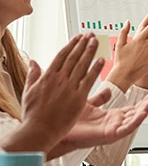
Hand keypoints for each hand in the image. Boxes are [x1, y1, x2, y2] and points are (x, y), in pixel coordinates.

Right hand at [19, 34, 104, 152]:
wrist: (39, 130)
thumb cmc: (33, 114)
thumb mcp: (28, 92)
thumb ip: (32, 75)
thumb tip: (33, 62)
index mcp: (47, 76)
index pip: (62, 55)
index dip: (71, 44)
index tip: (78, 37)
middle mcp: (59, 79)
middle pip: (74, 57)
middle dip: (82, 44)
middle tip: (90, 34)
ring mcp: (69, 88)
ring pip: (82, 65)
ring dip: (90, 51)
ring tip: (95, 41)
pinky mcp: (79, 97)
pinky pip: (89, 80)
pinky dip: (95, 69)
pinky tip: (101, 60)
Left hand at [51, 91, 147, 155]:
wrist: (56, 131)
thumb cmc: (69, 122)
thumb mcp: (88, 105)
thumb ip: (99, 99)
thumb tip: (107, 90)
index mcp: (110, 117)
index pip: (131, 109)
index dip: (142, 101)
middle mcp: (113, 124)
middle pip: (136, 114)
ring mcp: (112, 130)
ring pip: (133, 120)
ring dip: (145, 110)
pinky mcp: (108, 135)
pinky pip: (125, 129)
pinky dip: (135, 121)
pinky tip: (143, 113)